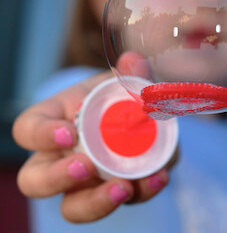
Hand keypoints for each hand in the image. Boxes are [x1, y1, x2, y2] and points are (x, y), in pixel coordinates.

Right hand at [12, 53, 175, 222]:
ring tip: (124, 187)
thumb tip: (134, 60)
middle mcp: (59, 156)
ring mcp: (84, 181)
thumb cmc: (114, 96)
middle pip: (36, 179)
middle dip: (57, 178)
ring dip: (96, 201)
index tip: (69, 132)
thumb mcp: (119, 81)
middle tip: (86, 166)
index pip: (28, 128)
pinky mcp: (112, 190)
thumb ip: (129, 72)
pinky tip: (158, 177)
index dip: (41, 134)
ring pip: (73, 206)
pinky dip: (140, 192)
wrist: (135, 116)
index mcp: (53, 122)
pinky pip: (118, 200)